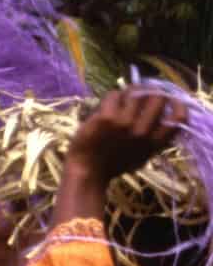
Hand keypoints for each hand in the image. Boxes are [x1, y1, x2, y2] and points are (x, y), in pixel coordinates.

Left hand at [67, 88, 183, 186]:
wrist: (87, 173)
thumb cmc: (112, 165)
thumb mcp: (142, 156)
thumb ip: (154, 139)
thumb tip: (164, 113)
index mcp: (154, 142)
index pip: (178, 118)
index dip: (177, 104)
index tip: (171, 99)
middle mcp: (143, 131)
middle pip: (157, 98)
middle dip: (150, 92)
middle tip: (140, 93)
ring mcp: (125, 123)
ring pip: (135, 92)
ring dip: (128, 92)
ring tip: (121, 99)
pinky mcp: (107, 118)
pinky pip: (114, 95)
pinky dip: (112, 97)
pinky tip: (107, 105)